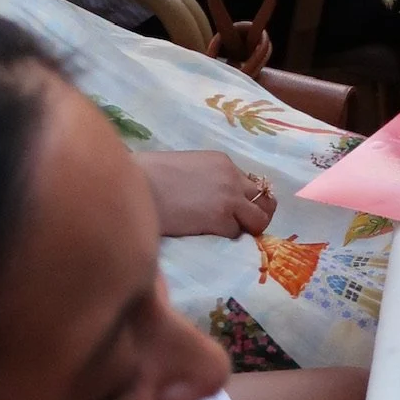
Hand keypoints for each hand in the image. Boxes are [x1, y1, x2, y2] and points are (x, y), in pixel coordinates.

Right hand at [140, 151, 276, 238]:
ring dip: (245, 229)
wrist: (135, 186)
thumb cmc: (147, 176)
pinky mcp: (220, 219)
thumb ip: (205, 179)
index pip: (249, 184)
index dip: (244, 200)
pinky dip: (224, 238)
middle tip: (239, 227)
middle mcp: (232, 177)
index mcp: (222, 161)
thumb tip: (209, 198)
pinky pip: (235, 234)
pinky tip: (206, 237)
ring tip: (224, 235)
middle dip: (254, 215)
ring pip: (258, 220)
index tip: (234, 211)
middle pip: (264, 200)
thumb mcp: (185, 168)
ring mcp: (229, 198)